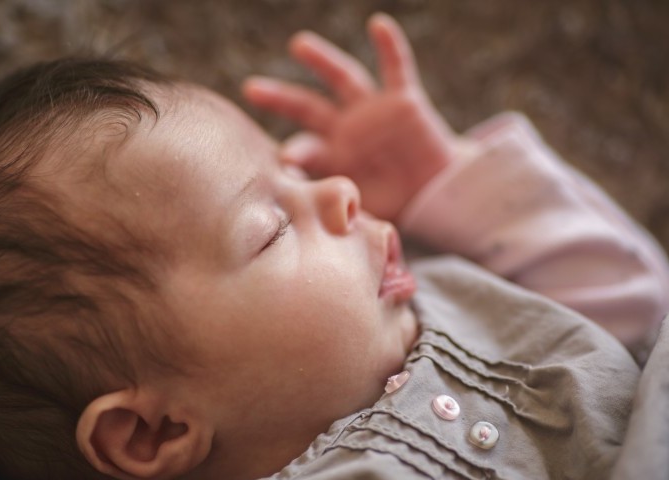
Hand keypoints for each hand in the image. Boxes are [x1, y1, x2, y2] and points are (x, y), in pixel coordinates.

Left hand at [243, 13, 460, 220]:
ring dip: (322, 61)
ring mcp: (373, 111)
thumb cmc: (398, 204)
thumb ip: (338, 217)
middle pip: (307, 107)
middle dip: (280, 99)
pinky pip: (397, 67)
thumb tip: (308, 244)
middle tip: (251, 89)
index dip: (292, 155)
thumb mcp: (364, 213)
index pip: (304, 151)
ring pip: (343, 78)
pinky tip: (378, 25)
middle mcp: (347, 129)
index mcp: (332, 157)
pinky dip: (389, 47)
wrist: (438, 194)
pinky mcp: (404, 100)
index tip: (278, 161)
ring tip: (299, 46)